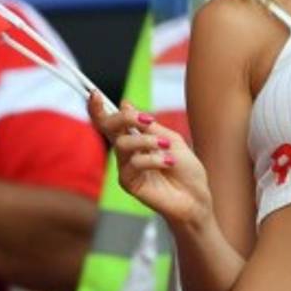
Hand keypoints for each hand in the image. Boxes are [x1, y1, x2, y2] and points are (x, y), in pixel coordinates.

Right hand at [89, 92, 210, 228]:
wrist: (196, 197)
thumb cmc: (186, 170)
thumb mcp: (171, 139)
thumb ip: (149, 125)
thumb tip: (125, 104)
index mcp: (135, 139)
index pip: (111, 122)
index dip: (98, 108)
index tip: (94, 94)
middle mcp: (126, 153)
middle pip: (110, 128)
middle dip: (125, 118)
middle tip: (146, 119)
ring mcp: (125, 168)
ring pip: (123, 144)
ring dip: (147, 142)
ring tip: (167, 148)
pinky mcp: (128, 183)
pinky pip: (133, 163)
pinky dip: (153, 159)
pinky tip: (168, 163)